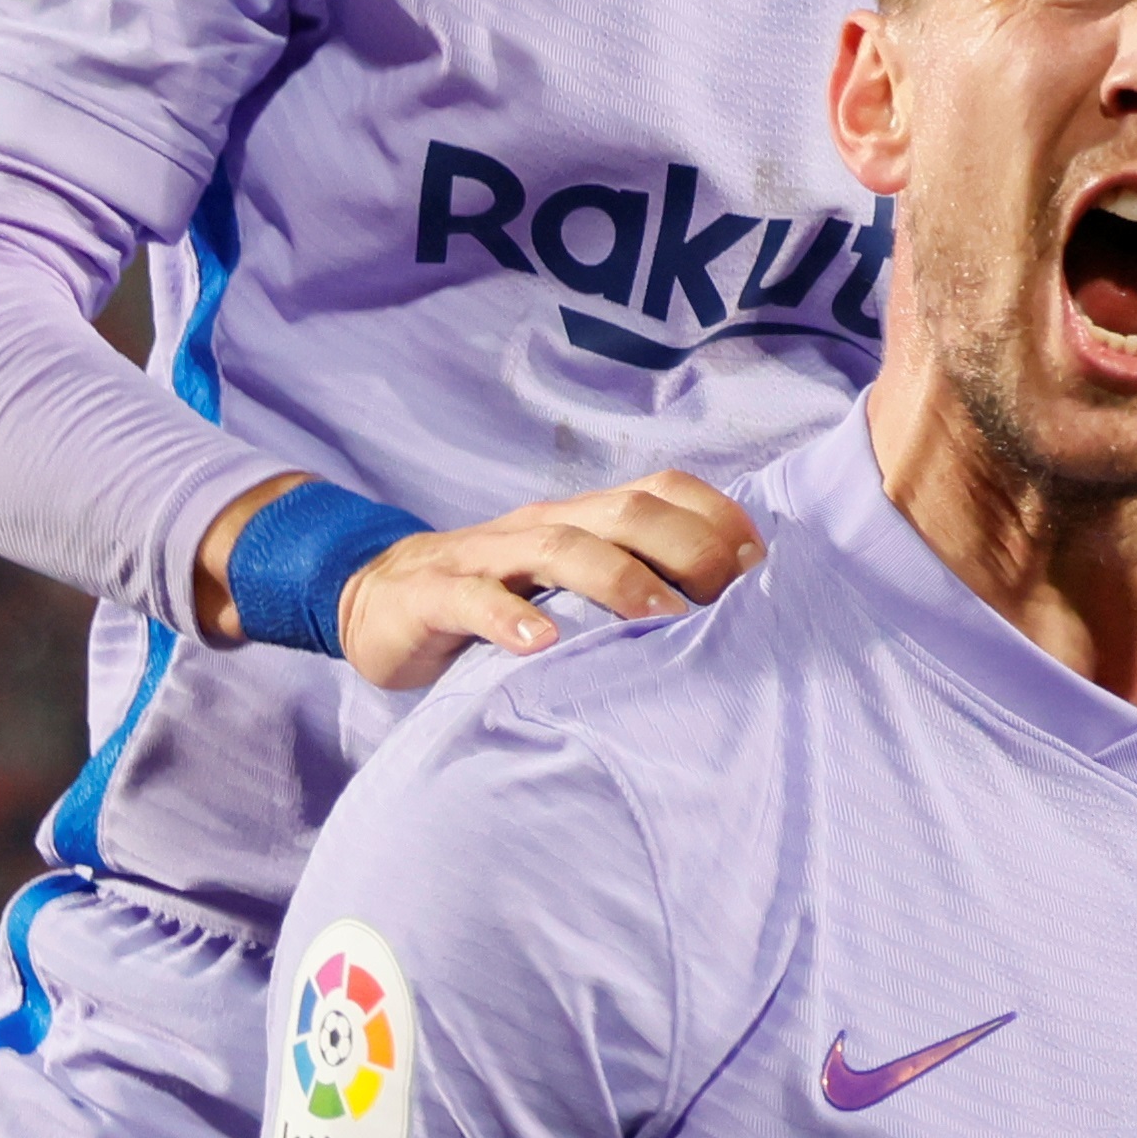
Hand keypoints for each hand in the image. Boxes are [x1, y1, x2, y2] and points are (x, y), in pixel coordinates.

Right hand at [319, 471, 762, 689]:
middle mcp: (542, 525)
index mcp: (581, 518)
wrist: (374, 601)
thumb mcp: (565, 587)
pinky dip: (511, 620)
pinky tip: (543, 646)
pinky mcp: (433, 595)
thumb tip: (726, 615)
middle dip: (689, 549)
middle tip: (733, 603)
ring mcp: (486, 557)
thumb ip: (629, 586)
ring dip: (620, 581)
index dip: (717, 517)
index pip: (662, 491)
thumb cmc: (495, 602)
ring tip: (664, 620)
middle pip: (626, 512)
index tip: (762, 568)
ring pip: (560, 547)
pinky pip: (475, 600)